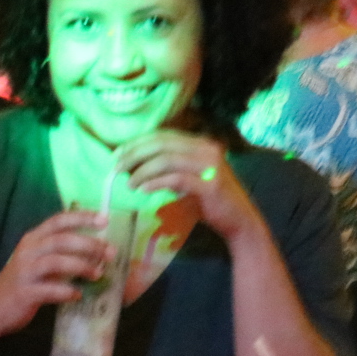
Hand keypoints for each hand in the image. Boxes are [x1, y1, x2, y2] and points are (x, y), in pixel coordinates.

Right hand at [0, 209, 110, 334]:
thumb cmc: (23, 282)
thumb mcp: (38, 261)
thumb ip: (60, 253)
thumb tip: (96, 251)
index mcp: (33, 239)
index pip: (59, 220)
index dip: (82, 217)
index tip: (104, 219)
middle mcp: (28, 251)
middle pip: (61, 240)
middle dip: (89, 244)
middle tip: (110, 252)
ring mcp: (25, 272)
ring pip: (56, 262)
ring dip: (81, 266)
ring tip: (98, 274)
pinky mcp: (24, 293)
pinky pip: (49, 290)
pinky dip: (66, 291)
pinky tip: (78, 295)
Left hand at [118, 130, 262, 242]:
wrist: (240, 221)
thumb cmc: (211, 201)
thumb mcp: (190, 178)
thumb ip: (170, 168)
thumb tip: (134, 165)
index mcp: (200, 143)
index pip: (163, 135)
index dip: (138, 142)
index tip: (118, 154)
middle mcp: (206, 149)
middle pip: (162, 144)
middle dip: (134, 154)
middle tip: (116, 167)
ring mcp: (210, 165)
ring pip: (167, 159)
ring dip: (142, 170)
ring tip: (129, 183)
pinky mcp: (210, 185)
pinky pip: (176, 178)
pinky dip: (156, 182)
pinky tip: (144, 189)